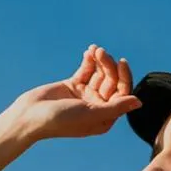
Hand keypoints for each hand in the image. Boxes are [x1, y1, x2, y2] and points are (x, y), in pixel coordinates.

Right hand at [6, 45, 141, 141]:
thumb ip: (116, 108)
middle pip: (111, 82)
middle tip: (102, 53)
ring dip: (100, 61)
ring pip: (100, 75)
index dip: (124, 78)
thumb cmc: (61, 121)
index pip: (122, 94)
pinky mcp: (73, 86)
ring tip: (95, 50)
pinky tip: (89, 51)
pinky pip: (86, 71)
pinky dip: (89, 61)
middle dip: (109, 66)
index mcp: (105, 117)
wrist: (30, 117)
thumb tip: (139, 102)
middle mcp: (98, 107)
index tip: (121, 63)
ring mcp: (85, 96)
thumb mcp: (91, 114)